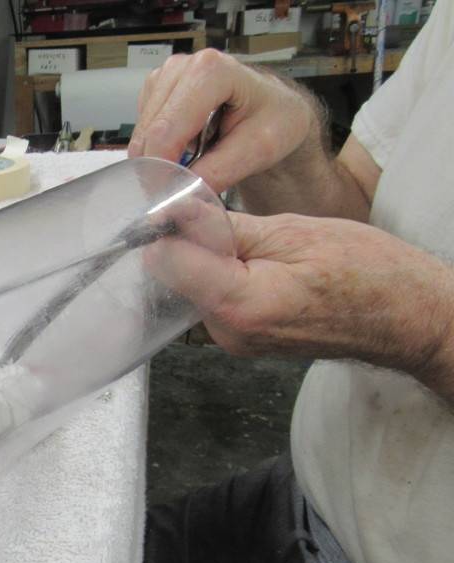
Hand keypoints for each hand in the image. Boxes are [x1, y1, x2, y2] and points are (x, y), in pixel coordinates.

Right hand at [129, 49, 320, 192]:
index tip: (167, 196)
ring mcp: (166, 75)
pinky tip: (186, 145)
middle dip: (159, 165)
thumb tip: (176, 194)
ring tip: (195, 159)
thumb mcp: (258, 151)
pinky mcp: (157, 87)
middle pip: (149, 131)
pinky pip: (143, 128)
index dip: (161, 168)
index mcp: (211, 71)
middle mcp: (183, 66)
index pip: (166, 130)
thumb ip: (217, 172)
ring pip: (142, 132)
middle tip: (180, 190)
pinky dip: (159, 145)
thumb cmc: (275, 120)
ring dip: (160, 155)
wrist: (276, 108)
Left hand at [148, 211, 453, 397]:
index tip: (173, 208)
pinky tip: (251, 263)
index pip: (168, 263)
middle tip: (219, 220)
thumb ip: (225, 226)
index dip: (166, 229)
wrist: (407, 318)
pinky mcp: (242, 340)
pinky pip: (211, 302)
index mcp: (242, 305)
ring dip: (205, 260)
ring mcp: (236, 342)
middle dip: (186, 244)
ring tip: (247, 243)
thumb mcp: (294, 232)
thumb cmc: (369, 275)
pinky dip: (220, 277)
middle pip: (173, 278)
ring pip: (190, 289)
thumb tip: (176, 211)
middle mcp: (231, 334)